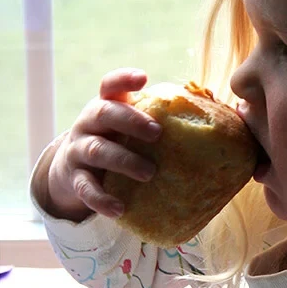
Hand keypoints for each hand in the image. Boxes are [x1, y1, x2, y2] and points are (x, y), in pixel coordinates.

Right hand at [46, 68, 162, 220]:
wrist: (70, 171)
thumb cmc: (115, 143)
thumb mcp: (126, 129)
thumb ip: (155, 122)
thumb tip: (216, 122)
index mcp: (105, 107)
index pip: (109, 86)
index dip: (124, 79)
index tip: (143, 79)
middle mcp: (88, 124)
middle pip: (104, 113)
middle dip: (131, 121)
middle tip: (157, 133)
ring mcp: (78, 151)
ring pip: (97, 151)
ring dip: (124, 160)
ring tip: (149, 173)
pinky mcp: (74, 179)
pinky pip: (86, 189)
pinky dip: (102, 199)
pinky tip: (119, 209)